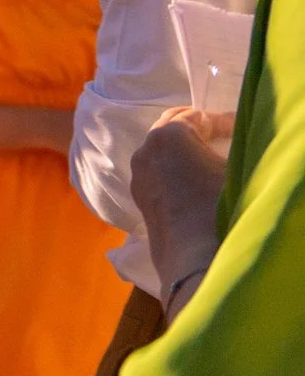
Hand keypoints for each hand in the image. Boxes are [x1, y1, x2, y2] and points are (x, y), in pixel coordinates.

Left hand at [131, 106, 234, 317]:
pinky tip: (190, 180)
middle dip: (194, 128)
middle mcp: (144, 151)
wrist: (196, 259)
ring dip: (180, 150)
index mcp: (167, 136)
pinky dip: (171, 169)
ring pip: (159, 152)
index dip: (220, 121)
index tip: (237, 128)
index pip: (196, 117)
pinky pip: (156, 174)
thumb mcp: (235, 171)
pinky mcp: (139, 199)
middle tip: (218, 134)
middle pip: (169, 128)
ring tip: (206, 156)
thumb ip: (233, 150)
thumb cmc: (220, 207)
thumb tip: (235, 145)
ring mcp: (138, 176)